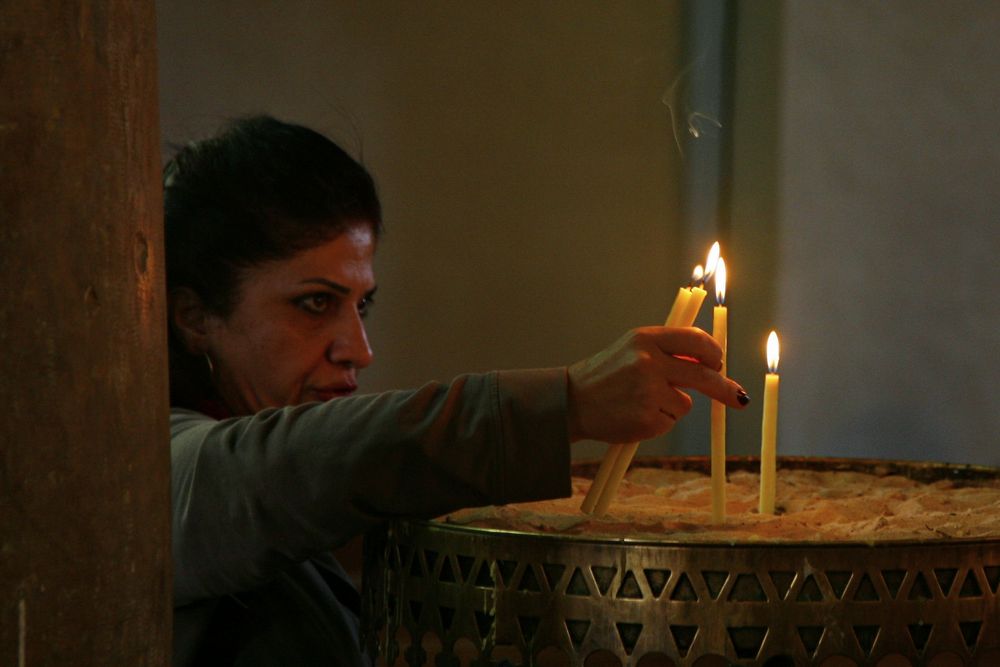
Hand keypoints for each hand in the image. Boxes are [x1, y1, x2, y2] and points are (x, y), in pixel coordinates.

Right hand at [566, 326, 748, 443]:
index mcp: (645, 338)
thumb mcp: (631, 350)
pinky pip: (670, 421)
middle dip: (724, 387)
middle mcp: (648, 362)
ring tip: (641, 403)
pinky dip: (659, 421)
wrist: (571, 402)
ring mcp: (648, 391)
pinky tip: (635, 416)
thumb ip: (666, 350)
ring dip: (672, 406)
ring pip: (685, 403)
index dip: (713, 352)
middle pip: (703, 374)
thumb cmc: (605, 376)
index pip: (695, 339)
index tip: (719, 361)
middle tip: (738, 397)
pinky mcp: (648, 418)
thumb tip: (710, 359)